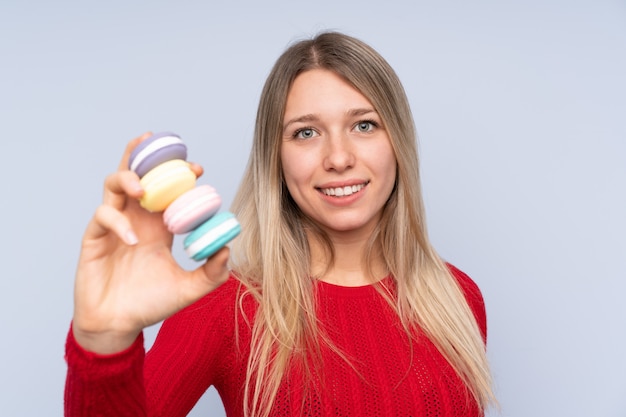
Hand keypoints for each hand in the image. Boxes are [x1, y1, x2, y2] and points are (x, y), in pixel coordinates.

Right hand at [72, 133, 229, 353]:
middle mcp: (136, 220)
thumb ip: (211, 273)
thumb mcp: (188, 289)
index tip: (198, 170)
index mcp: (159, 226)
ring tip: (143, 190)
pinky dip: (118, 222)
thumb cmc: (150, 305)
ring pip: (114, 184)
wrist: (118, 326)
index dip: (180, 174)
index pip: (169, 190)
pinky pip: (103, 216)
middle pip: (138, 174)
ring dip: (128, 178)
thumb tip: (227, 249)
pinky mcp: (94, 238)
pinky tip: (133, 240)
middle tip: (170, 157)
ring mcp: (113, 226)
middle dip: (152, 158)